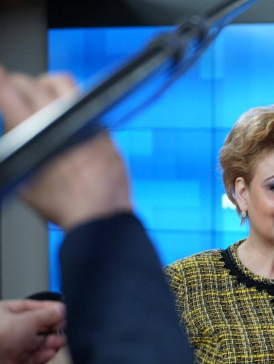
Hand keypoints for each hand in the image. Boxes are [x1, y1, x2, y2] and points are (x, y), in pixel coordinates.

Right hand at [0, 66, 131, 230]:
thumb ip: (14, 150)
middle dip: (18, 86)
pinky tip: (64, 116)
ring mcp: (86, 121)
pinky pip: (85, 101)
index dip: (1, 82)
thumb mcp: (23, 180)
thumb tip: (11, 131)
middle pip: (32, 83)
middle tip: (13, 95)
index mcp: (34, 133)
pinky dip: (70, 102)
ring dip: (45, 85)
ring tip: (38, 98)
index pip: (9, 91)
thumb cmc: (63, 205)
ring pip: (62, 83)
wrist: (102, 215)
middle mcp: (61, 120)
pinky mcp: (103, 126)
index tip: (0, 77)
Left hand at [0, 300, 65, 363]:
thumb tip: (60, 309)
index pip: (30, 306)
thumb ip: (47, 315)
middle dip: (50, 328)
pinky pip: (28, 357)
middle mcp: (6, 327)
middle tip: (63, 329)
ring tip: (60, 342)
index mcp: (5, 312)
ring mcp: (7, 344)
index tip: (62, 312)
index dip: (48, 309)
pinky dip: (40, 356)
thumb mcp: (28, 320)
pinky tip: (50, 354)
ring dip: (48, 343)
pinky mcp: (9, 360)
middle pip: (33, 326)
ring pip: (32, 342)